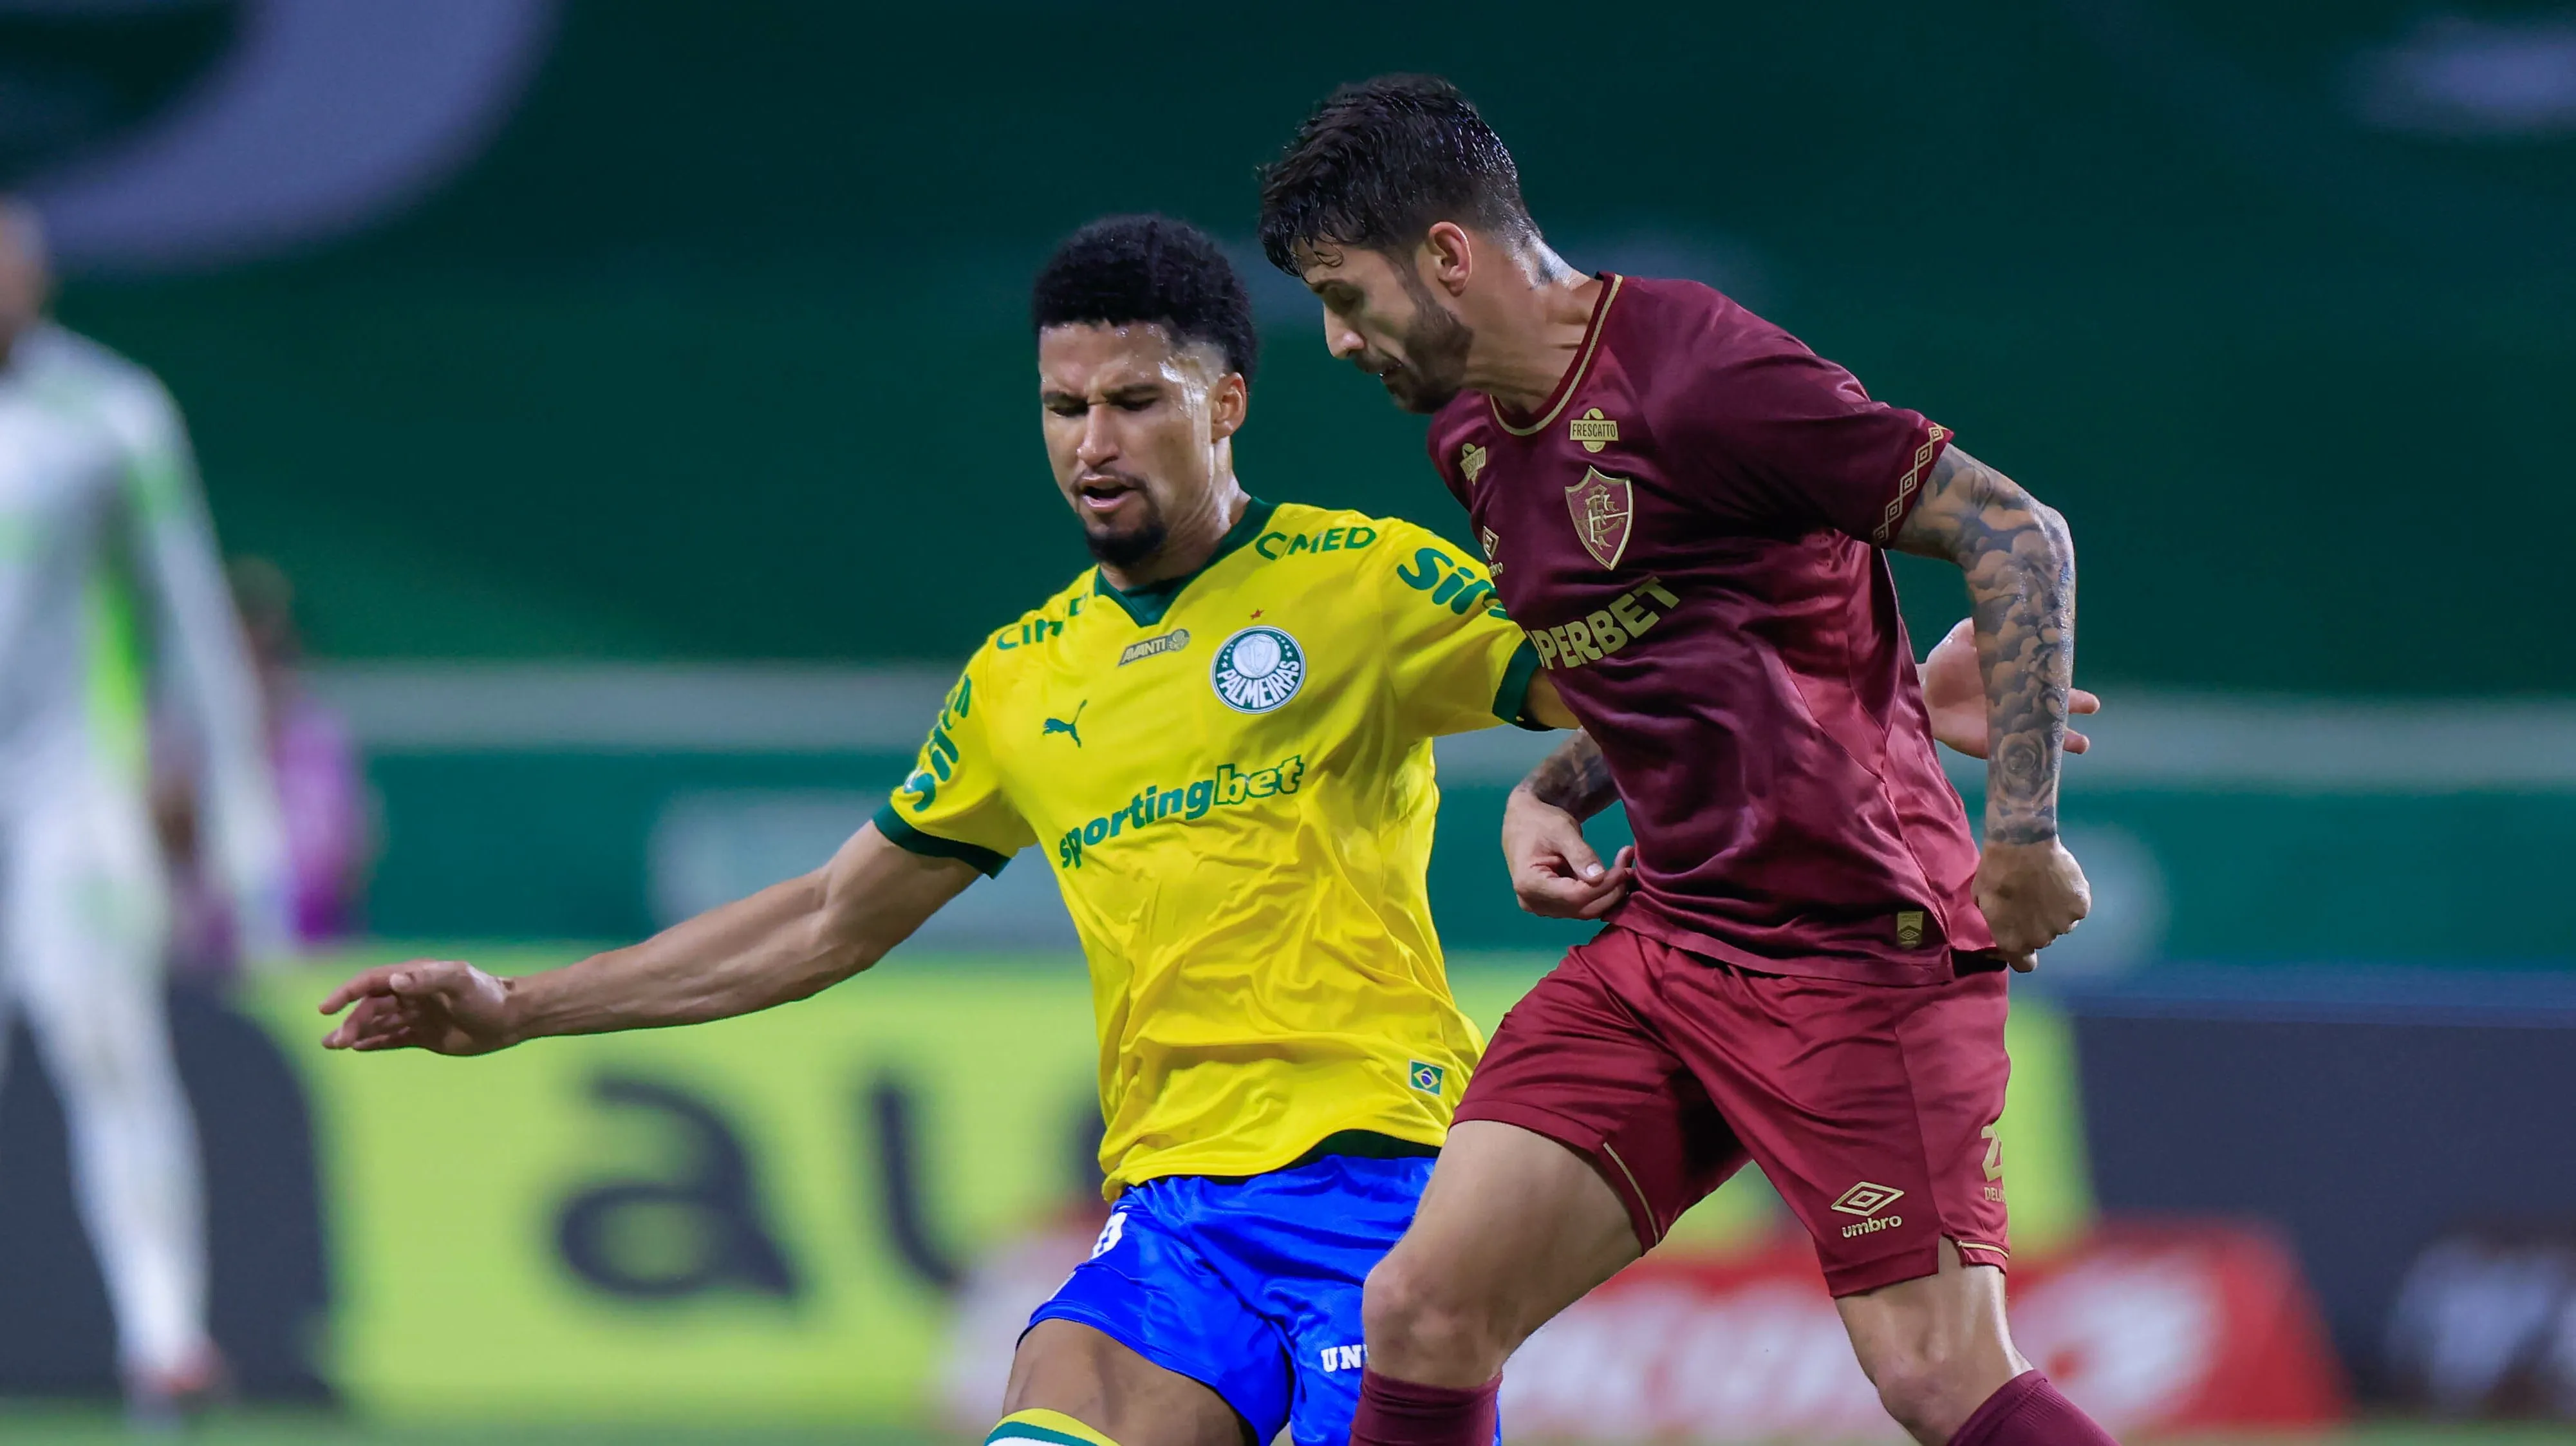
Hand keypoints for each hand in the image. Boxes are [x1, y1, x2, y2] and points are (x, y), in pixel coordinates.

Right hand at [319, 959, 516, 1054]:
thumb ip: (428, 979)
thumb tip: (394, 982)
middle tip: (334, 1043)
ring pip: (377, 1024)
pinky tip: (358, 1049)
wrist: (511, 1018)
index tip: (325, 1007)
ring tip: (334, 1046)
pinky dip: (374, 1043)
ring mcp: (417, 1015)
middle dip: (350, 1023)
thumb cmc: (487, 995)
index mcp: (415, 977)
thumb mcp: (460, 981)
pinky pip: (392, 1038)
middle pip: (370, 1007)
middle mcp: (411, 995)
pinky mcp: (425, 1035)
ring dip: (356, 1033)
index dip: (346, 992)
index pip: (372, 982)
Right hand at [1504, 786, 1635, 919]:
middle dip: (1610, 891)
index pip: (1575, 896)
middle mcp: (1533, 902)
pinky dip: (1600, 892)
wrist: (1523, 822)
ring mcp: (1542, 907)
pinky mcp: (1552, 905)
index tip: (1624, 869)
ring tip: (1625, 867)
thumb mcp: (1561, 830)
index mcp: (1529, 884)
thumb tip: (1599, 877)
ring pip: (1585, 910)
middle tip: (1629, 867)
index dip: (1603, 886)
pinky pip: (1582, 906)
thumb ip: (1580, 854)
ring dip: (1608, 892)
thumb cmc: (1540, 821)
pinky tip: (1613, 874)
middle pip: (1582, 909)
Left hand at [1921, 618, 2097, 758]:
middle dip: (2073, 705)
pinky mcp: (1996, 744)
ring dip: (2064, 739)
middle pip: (2054, 704)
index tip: (2074, 667)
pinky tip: (2050, 763)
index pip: (2049, 676)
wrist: (1922, 693)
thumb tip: (2002, 605)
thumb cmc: (1946, 664)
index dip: (2063, 676)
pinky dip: (2037, 760)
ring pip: (2046, 733)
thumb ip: (1983, 625)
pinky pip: (2021, 754)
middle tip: (2092, 704)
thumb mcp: (1964, 637)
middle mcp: (2020, 700)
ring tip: (2082, 743)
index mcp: (2017, 675)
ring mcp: (2011, 725)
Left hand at [1974, 837, 2090, 970]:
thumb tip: (2004, 921)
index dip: (2023, 954)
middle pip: (2042, 938)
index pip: (2024, 964)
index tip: (2021, 939)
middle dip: (2036, 923)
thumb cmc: (1995, 871)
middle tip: (2031, 899)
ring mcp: (2065, 924)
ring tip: (2046, 886)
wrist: (2022, 844)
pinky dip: (2071, 897)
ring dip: (2055, 911)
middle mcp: (2041, 939)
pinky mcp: (2082, 906)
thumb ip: (1996, 919)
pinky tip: (2061, 880)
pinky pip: (2077, 907)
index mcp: (2014, 941)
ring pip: (2062, 923)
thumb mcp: (1982, 900)